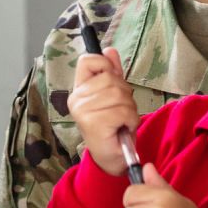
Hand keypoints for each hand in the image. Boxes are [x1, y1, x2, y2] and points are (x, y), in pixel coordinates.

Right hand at [68, 48, 137, 176]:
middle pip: (111, 78)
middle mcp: (77, 99)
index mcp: (79, 89)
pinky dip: (130, 120)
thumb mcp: (114, 96)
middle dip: (125, 94)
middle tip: (121, 111)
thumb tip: (110, 50)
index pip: (88, 60)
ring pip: (119, 94)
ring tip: (123, 120)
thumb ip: (112, 73)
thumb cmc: (113, 127)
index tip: (112, 79)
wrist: (111, 157)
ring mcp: (83, 111)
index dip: (105, 64)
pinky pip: (123, 111)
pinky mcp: (94, 123)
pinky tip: (123, 128)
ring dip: (129, 109)